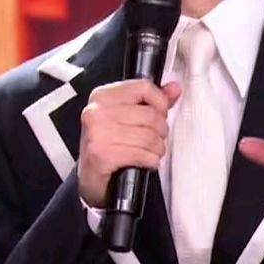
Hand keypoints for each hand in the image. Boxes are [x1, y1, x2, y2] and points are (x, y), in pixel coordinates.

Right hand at [78, 78, 183, 208]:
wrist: (89, 176)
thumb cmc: (108, 144)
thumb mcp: (126, 117)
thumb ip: (151, 101)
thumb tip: (174, 88)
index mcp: (102, 96)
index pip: (143, 87)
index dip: (160, 102)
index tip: (160, 113)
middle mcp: (96, 112)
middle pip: (150, 114)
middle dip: (161, 130)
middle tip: (155, 137)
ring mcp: (98, 133)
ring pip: (149, 136)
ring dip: (157, 148)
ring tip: (151, 151)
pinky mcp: (102, 155)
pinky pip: (143, 154)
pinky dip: (151, 160)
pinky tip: (145, 161)